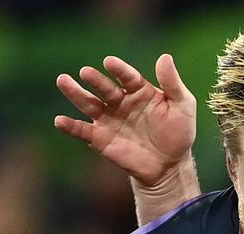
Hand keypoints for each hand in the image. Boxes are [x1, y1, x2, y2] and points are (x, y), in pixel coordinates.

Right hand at [55, 54, 196, 186]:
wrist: (169, 166)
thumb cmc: (178, 133)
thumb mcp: (183, 107)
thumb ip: (173, 84)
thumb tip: (165, 57)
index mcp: (139, 90)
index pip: (127, 77)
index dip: (119, 70)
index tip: (109, 62)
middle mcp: (120, 101)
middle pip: (105, 88)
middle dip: (95, 80)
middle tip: (85, 72)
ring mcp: (108, 119)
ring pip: (88, 104)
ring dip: (75, 93)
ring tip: (63, 80)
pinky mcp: (100, 138)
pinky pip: (83, 131)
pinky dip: (70, 127)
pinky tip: (60, 121)